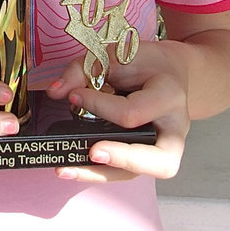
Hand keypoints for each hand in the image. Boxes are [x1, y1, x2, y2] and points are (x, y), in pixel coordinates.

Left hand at [45, 43, 191, 184]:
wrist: (171, 74)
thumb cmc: (146, 64)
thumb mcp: (120, 55)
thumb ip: (86, 69)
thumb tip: (56, 90)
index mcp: (169, 97)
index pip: (133, 111)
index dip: (100, 105)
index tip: (74, 96)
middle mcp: (174, 130)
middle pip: (160, 160)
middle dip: (124, 159)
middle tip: (93, 152)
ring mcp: (164, 149)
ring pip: (139, 174)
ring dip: (101, 175)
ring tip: (66, 169)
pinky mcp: (148, 159)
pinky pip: (126, 173)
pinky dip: (99, 173)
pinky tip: (73, 167)